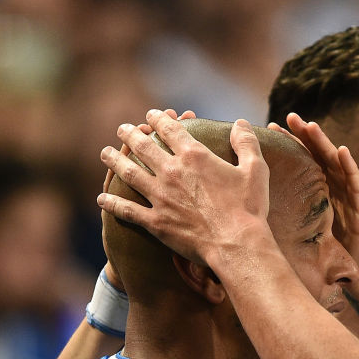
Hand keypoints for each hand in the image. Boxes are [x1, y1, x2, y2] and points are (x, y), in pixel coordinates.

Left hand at [97, 111, 270, 265]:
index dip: (159, 119)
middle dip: (130, 134)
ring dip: (114, 161)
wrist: (236, 244)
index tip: (152, 114)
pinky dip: (112, 203)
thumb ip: (247, 143)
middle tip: (122, 129)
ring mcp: (160, 197)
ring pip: (129, 173)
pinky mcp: (155, 221)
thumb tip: (240, 123)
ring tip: (105, 153)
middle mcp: (172, 172)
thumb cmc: (249, 207)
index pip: (171, 129)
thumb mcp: (256, 169)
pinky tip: (102, 198)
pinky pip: (127, 210)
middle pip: (143, 147)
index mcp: (195, 156)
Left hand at [284, 114, 358, 299]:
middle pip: (319, 157)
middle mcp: (336, 190)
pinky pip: (356, 185)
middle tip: (290, 117)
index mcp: (320, 192)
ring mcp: (351, 198)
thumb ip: (288, 214)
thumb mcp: (303, 230)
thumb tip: (250, 207)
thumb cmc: (329, 255)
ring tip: (312, 127)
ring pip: (337, 165)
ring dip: (325, 144)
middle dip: (306, 136)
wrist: (357, 277)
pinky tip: (343, 152)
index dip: (291, 143)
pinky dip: (350, 167)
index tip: (271, 127)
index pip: (304, 161)